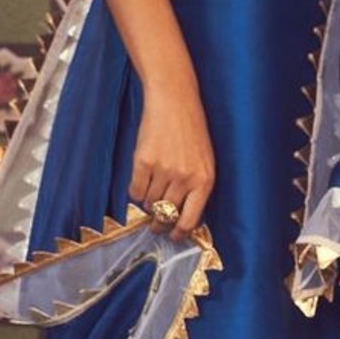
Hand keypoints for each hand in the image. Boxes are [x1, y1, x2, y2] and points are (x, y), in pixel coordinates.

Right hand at [130, 83, 215, 239]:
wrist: (174, 102)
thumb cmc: (192, 131)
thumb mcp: (204, 161)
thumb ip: (196, 188)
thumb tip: (182, 216)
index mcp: (205, 180)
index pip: (190, 219)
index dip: (179, 232)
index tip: (173, 236)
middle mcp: (185, 179)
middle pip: (167, 215)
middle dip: (160, 223)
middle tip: (156, 225)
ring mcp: (163, 171)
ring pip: (150, 203)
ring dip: (149, 201)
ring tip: (153, 186)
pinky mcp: (143, 162)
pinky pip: (135, 191)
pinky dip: (136, 190)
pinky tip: (142, 179)